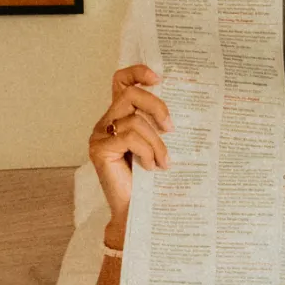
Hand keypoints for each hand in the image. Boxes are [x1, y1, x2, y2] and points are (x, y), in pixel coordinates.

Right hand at [87, 65, 171, 242]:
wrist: (138, 212)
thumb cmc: (151, 181)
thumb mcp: (159, 146)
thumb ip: (160, 127)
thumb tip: (185, 107)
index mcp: (121, 117)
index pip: (120, 81)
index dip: (137, 72)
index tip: (158, 77)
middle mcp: (107, 122)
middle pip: (129, 94)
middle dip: (156, 106)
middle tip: (171, 128)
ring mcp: (100, 135)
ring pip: (134, 120)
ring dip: (157, 143)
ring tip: (164, 163)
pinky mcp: (99, 150)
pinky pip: (129, 138)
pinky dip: (147, 152)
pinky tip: (150, 168)